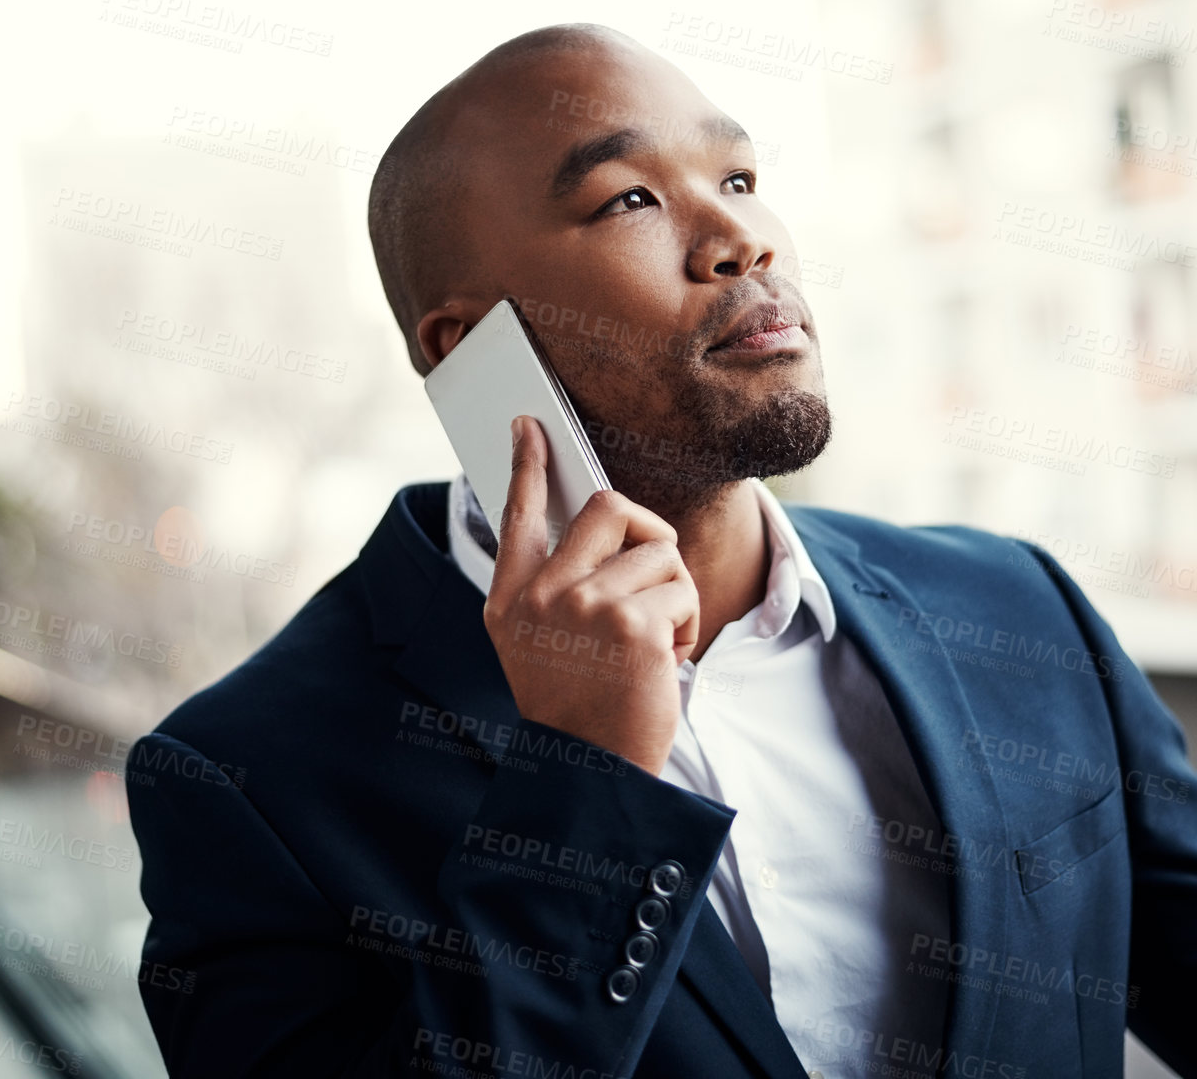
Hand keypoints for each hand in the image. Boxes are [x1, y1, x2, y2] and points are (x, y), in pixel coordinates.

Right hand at [481, 415, 699, 774]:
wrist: (592, 770)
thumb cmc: (577, 706)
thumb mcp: (538, 644)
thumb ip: (551, 587)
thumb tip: (592, 525)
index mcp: (510, 599)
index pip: (516, 514)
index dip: (526, 465)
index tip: (530, 427)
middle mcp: (540, 595)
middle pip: (609, 508)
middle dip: (648, 533)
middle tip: (653, 574)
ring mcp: (584, 606)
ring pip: (659, 552)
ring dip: (672, 595)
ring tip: (653, 642)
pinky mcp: (632, 623)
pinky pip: (681, 590)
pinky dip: (685, 627)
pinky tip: (662, 662)